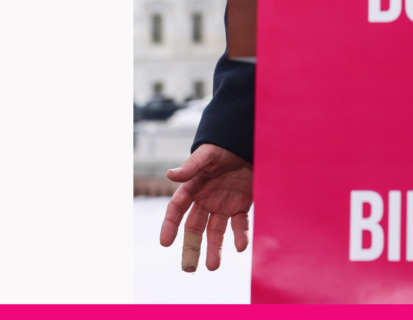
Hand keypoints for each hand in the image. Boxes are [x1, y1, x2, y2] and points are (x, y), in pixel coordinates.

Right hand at [159, 143, 252, 271]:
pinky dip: (240, 236)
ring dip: (214, 248)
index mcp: (193, 187)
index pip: (177, 208)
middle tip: (188, 268)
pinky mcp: (241, 206)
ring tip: (213, 266)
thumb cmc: (224, 147)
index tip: (165, 242)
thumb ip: (191, 166)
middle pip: (194, 227)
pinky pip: (239, 224)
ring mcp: (223, 205)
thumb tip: (170, 174)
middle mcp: (206, 200)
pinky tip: (241, 246)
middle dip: (191, 247)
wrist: (247, 143)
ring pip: (216, 231)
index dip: (169, 225)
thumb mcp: (208, 154)